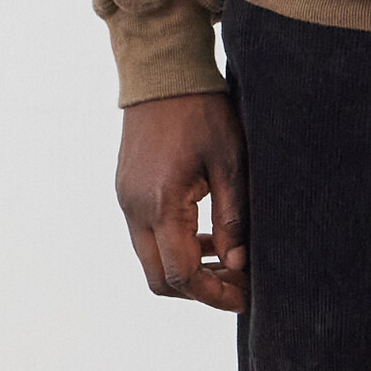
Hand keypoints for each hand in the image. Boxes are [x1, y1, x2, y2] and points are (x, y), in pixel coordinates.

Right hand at [115, 90, 248, 309]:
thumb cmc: (201, 111)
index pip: (181, 276)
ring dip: (186, 268)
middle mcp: (134, 209)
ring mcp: (125, 201)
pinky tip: (206, 233)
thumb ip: (233, 218)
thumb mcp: (229, 162)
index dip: (213, 294)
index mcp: (160, 205)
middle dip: (198, 290)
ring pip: (151, 260)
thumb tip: (238, 264)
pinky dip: (174, 246)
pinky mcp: (126, 192)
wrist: (162, 73)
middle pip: (158, 280)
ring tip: (228, 257)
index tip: (244, 297)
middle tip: (236, 282)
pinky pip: (146, 236)